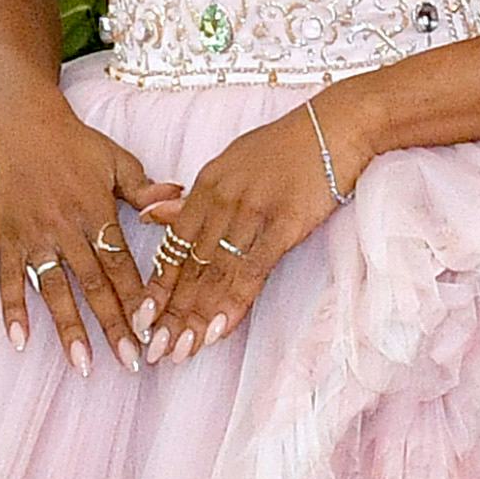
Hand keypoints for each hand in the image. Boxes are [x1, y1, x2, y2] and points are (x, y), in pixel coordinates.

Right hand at [0, 101, 175, 371]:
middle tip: (130, 361)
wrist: (25, 125)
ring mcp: (34, 235)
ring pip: (53, 289)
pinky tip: (19, 340)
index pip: (121, 264)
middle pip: (92, 284)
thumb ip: (146, 189)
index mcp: (97, 210)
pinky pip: (8, 279)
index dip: (137, 298)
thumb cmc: (77, 144)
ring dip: (68, 327)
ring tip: (83, 363)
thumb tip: (179, 200)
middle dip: (112, 325)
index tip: (153, 330)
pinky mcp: (8, 238)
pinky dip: (12, 310)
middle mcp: (66, 227)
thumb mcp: (118, 160)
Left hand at [130, 109, 350, 363]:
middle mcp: (222, 200)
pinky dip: (235, 301)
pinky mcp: (284, 224)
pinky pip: (253, 269)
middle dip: (172, 313)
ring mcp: (252, 212)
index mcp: (206, 186)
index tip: (143, 320)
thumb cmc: (286, 147)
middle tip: (157, 350)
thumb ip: (192, 198)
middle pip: (190, 266)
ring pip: (216, 273)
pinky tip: (221, 327)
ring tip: (183, 351)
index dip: (158, 287)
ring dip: (198, 316)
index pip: (174, 246)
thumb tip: (150, 216)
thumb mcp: (230, 163)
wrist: (335, 127)